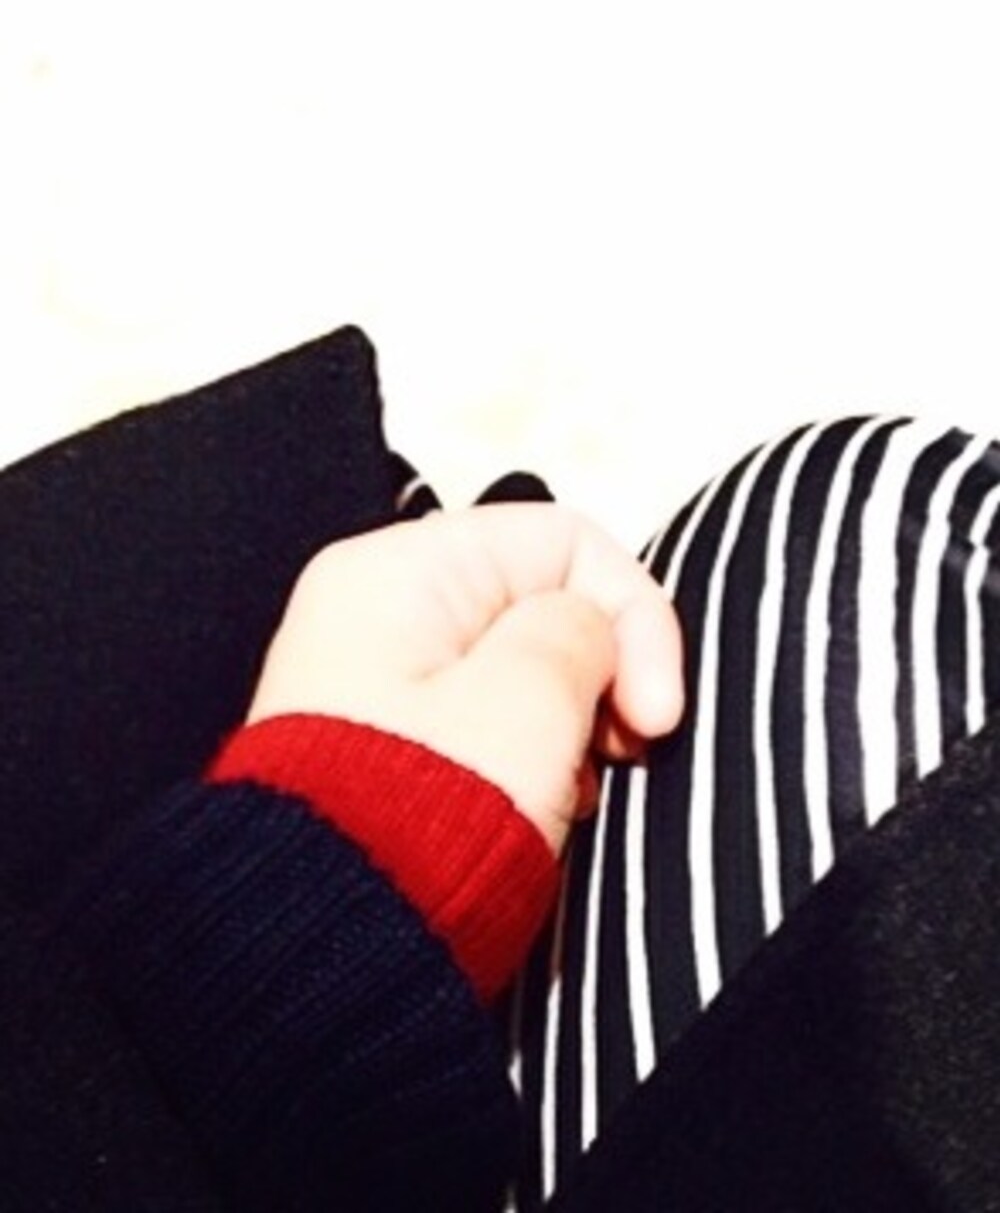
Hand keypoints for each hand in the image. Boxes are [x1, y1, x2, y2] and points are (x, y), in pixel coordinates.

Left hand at [247, 504, 683, 853]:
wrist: (322, 957)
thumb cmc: (414, 829)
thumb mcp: (530, 702)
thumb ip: (584, 632)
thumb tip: (592, 628)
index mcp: (399, 572)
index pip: (564, 541)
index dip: (633, 616)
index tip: (655, 712)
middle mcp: (377, 610)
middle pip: (542, 601)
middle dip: (602, 673)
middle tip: (620, 750)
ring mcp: (378, 678)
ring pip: (522, 665)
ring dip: (569, 722)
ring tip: (567, 791)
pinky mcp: (388, 741)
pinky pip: (488, 718)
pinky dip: (529, 755)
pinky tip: (538, 805)